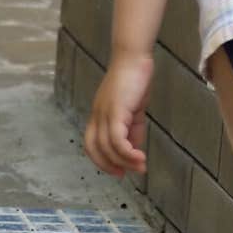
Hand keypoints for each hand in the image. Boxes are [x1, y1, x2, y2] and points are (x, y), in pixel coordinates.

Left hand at [83, 53, 153, 177]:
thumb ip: (133, 130)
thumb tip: (135, 150)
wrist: (134, 58)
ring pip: (107, 147)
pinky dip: (127, 152)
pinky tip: (140, 156)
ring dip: (124, 161)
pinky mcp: (115, 111)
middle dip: (109, 165)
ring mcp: (104, 113)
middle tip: (127, 174)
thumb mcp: (134, 111)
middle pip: (94, 149)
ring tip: (141, 166)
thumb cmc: (134, 81)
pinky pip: (117, 138)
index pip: (91, 145)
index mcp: (98, 116)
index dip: (102, 161)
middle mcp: (97, 116)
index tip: (119, 171)